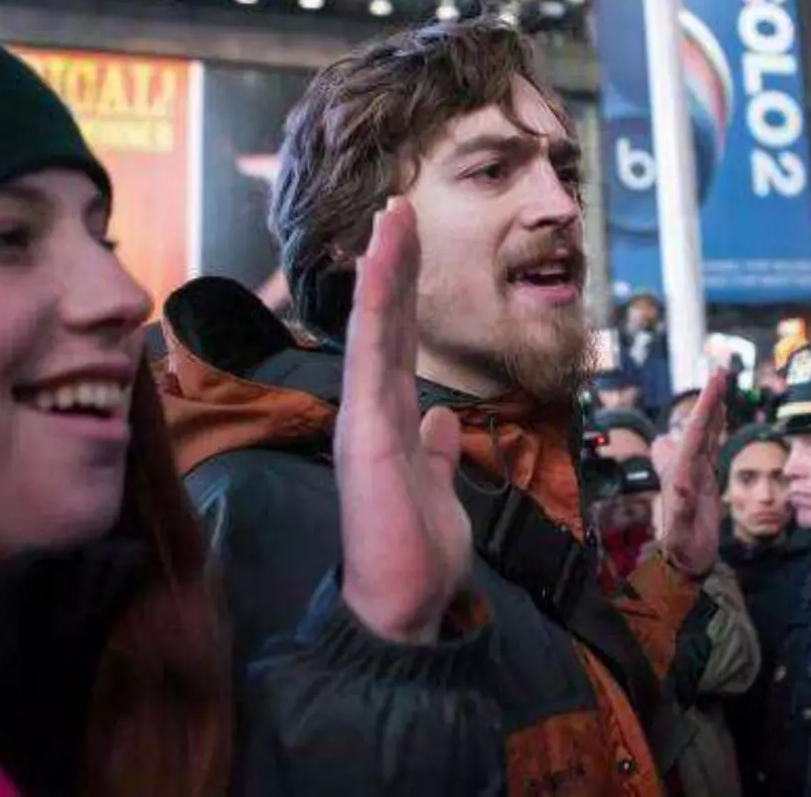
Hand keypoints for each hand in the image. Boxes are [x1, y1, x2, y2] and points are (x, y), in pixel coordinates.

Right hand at [336, 200, 471, 644]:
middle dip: (392, 264)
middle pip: (385, 324)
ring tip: (390, 216)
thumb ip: (438, 451)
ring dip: (383, 271)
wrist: (401, 604)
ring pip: (373, 330)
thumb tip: (446, 419)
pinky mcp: (366, 432)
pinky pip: (371, 359)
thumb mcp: (439, 488)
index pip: (400, 343)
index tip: (408, 243)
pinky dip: (377, 309)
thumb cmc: (416, 553)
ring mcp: (365, 418)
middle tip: (397, 206)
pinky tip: (381, 268)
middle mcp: (371, 411)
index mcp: (390, 420)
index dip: (405, 293)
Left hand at [653, 370, 728, 578]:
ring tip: (721, 385)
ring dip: (712, 409)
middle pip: (698, 426)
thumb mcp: (683, 532)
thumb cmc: (684, 548)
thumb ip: (683, 510)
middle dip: (709, 399)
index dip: (706, 407)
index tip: (717, 382)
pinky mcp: (702, 478)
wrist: (683, 561)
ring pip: (703, 432)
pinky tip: (719, 416)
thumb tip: (684, 483)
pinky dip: (715, 427)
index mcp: (681, 473)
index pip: (694, 432)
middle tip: (721, 371)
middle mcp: (685, 466)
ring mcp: (693, 470)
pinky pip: (709, 445)